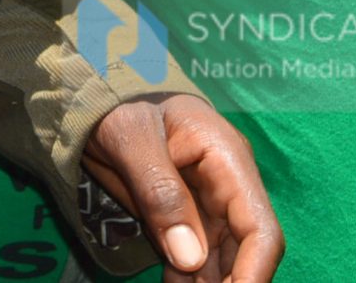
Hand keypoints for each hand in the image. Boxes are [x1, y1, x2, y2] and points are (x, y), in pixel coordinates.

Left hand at [84, 92, 282, 282]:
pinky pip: (192, 255)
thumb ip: (160, 193)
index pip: (260, 229)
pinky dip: (186, 279)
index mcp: (227, 161)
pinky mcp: (182, 214)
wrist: (95, 91)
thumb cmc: (116, 103)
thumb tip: (190, 258)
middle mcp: (226, 187)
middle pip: (243, 252)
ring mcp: (206, 203)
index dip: (255, 273)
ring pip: (218, 260)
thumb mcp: (130, 138)